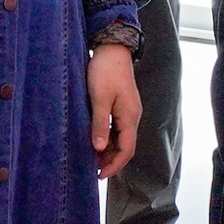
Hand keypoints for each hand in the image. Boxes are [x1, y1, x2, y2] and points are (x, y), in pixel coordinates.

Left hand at [88, 40, 142, 179]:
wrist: (112, 49)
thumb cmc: (105, 71)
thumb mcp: (99, 98)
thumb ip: (99, 124)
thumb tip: (98, 148)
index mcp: (130, 117)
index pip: (126, 150)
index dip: (114, 165)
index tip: (100, 175)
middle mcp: (132, 117)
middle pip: (125, 147)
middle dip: (111, 160)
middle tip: (93, 169)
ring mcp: (128, 111)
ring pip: (120, 138)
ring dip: (108, 150)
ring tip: (91, 157)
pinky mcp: (121, 105)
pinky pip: (116, 128)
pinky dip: (107, 138)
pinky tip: (95, 139)